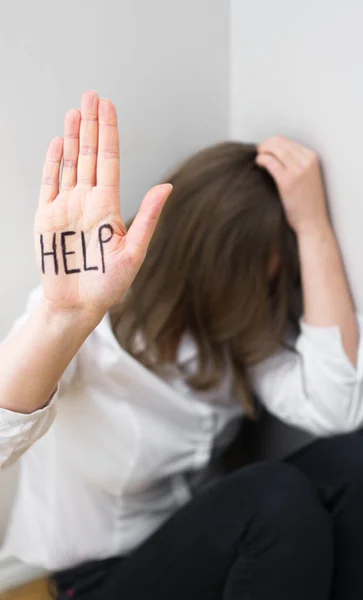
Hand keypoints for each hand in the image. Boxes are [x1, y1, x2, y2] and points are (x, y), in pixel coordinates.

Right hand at [34, 90, 171, 321]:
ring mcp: (66, 207)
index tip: (109, 107)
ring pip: (70, 164)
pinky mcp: (46, 217)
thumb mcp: (133, 252)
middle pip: (90, 155)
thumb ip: (147, 218)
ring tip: (76, 111)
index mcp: (109, 207)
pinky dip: (53, 163)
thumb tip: (166, 188)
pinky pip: (49, 183)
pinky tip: (59, 143)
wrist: (77, 305)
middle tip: (92, 96)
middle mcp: (88, 201)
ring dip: (73, 137)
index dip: (109, 133)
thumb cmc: (108, 284)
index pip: (109, 161)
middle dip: (92, 125)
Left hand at [255, 135, 328, 234]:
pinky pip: (270, 162)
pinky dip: (261, 160)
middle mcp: (306, 161)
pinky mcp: (288, 181)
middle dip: (265, 145)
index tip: (265, 151)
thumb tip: (275, 154)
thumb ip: (297, 164)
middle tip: (258, 154)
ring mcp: (298, 170)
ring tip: (258, 161)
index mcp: (312, 158)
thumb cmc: (307, 203)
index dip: (272, 144)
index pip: (287, 141)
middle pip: (279, 141)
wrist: (313, 222)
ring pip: (274, 149)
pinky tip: (259, 166)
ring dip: (262, 152)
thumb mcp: (307, 177)